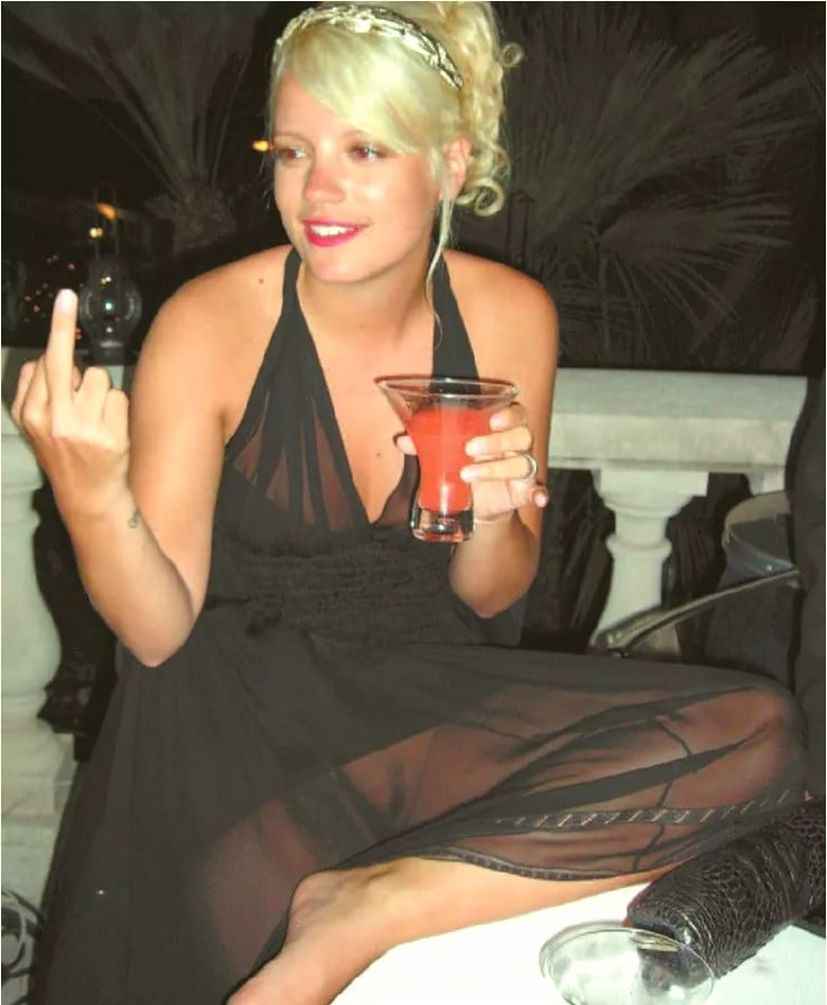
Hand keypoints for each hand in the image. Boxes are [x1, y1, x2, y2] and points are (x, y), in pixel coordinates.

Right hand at [11, 289, 130, 520]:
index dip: (58, 332)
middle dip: (64, 325)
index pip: (43, 361)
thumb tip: (46, 357)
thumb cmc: (65, 454)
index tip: (63, 301)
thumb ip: (38, 392)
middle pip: (64, 361)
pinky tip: (109, 429)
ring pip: (99, 378)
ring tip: (95, 418)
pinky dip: (117, 409)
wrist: (88, 497)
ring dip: (101, 392)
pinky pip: (118, 398)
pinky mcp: (108, 436)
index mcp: (30, 413)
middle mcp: (52, 419)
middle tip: (67, 297)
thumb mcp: (38, 427)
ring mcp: (81, 428)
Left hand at [396, 402, 547, 523]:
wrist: (474, 504)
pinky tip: (538, 498)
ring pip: (523, 462)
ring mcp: (523, 469)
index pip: (516, 413)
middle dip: (497, 441)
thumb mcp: (446, 455)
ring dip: (497, 468)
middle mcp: (516, 446)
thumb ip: (427, 444)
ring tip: (467, 475)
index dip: (508, 415)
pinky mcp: (524, 491)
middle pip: (522, 435)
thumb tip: (402, 440)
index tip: (492, 420)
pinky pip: (538, 490)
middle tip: (468, 449)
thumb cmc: (464, 466)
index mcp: (502, 429)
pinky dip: (540, 493)